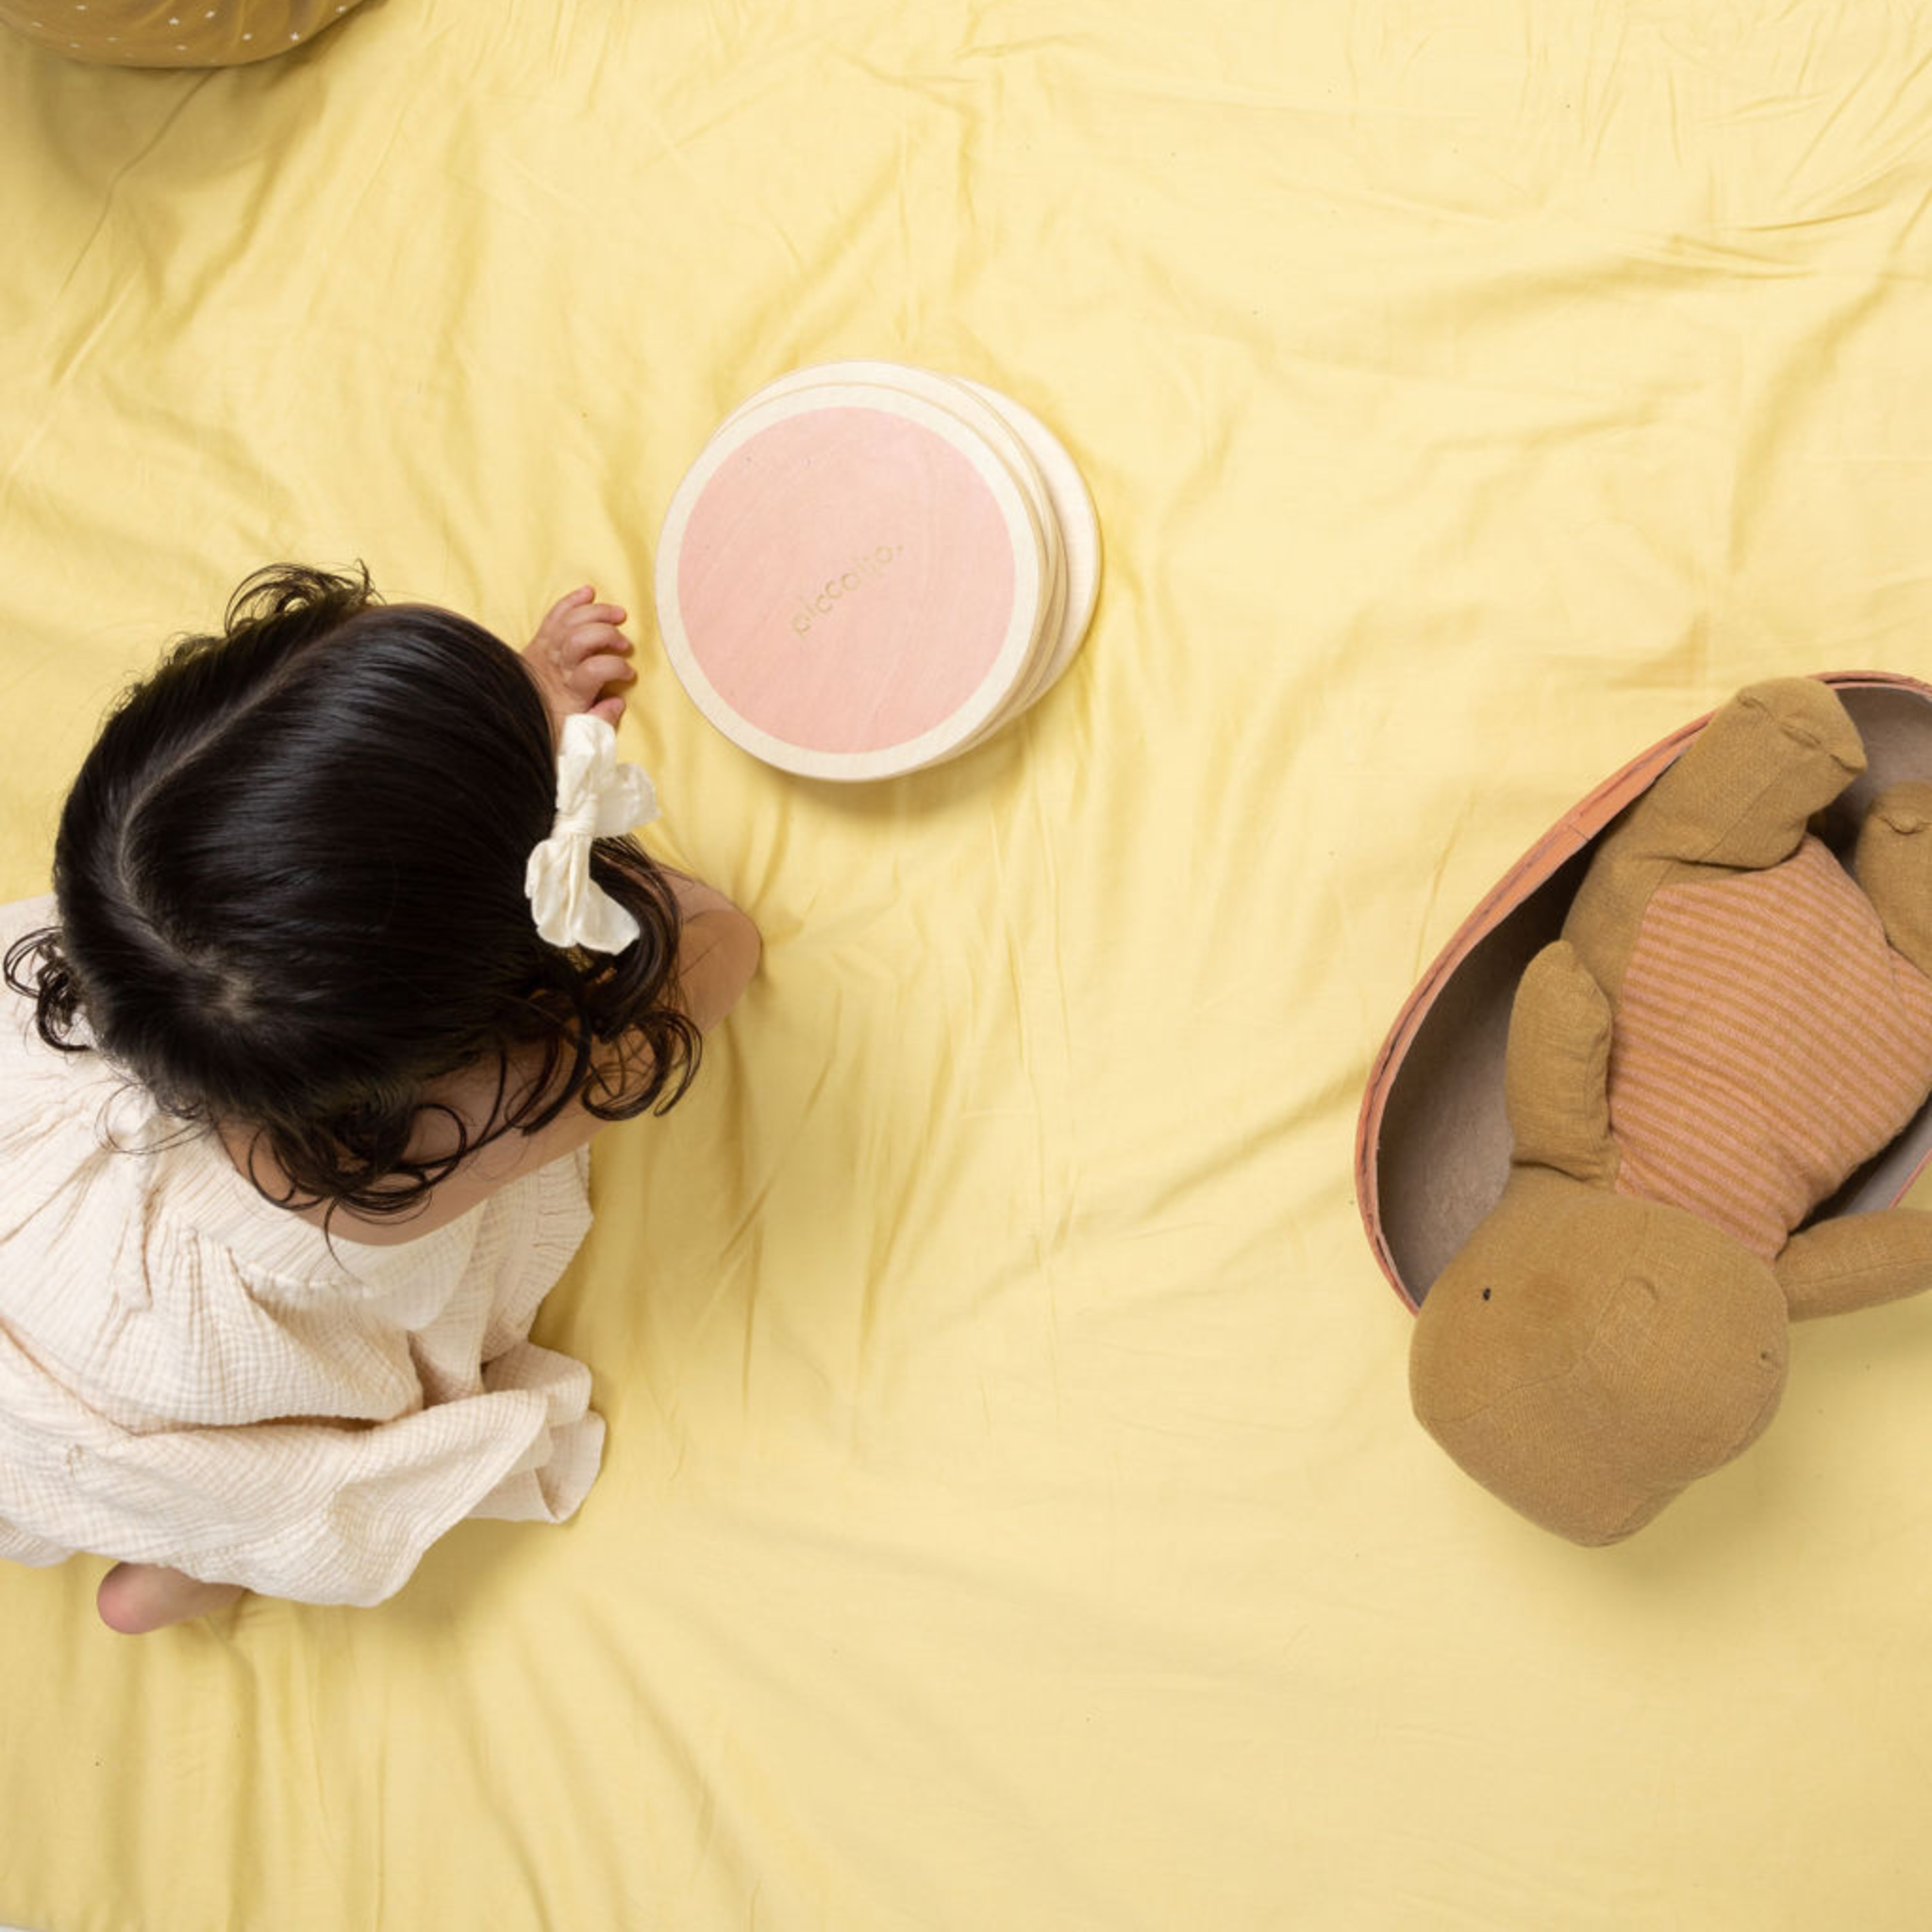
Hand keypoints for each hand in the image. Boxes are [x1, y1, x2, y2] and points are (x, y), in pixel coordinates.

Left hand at [524, 586, 635, 728]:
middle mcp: (555, 667)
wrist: (507, 719)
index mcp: (568, 692)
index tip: (629, 675)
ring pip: (571, 621)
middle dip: (609, 635)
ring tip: (618, 615)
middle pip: (583, 638)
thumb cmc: (544, 730)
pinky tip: (588, 593)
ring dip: (597, 613)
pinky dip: (572, 601)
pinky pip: (555, 615)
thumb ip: (599, 723)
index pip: (598, 668)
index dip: (619, 667)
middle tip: (625, 646)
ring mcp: (544, 651)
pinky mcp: (537, 642)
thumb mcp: (574, 739)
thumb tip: (617, 703)